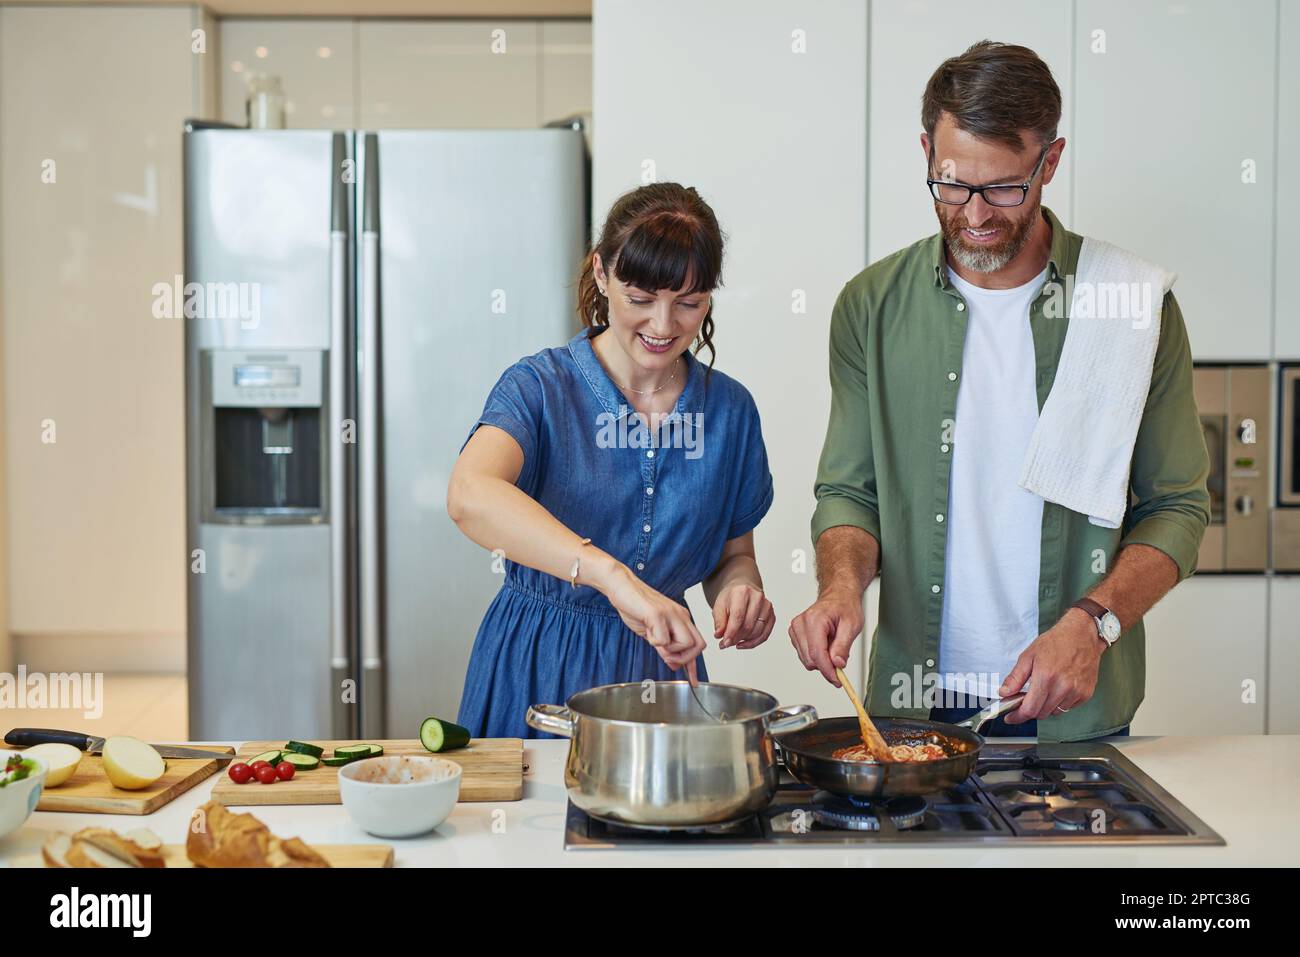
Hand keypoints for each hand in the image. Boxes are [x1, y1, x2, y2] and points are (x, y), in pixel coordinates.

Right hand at [602, 566, 705, 670]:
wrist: (621, 587)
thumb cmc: (635, 606)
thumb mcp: (653, 631)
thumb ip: (665, 647)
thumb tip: (674, 664)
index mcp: (681, 618)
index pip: (697, 644)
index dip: (694, 666)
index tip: (693, 681)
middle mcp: (680, 615)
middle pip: (698, 645)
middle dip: (684, 659)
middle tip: (666, 657)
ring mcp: (670, 614)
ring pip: (685, 643)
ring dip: (670, 650)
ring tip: (655, 641)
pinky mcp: (657, 614)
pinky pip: (663, 639)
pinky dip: (655, 642)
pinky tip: (647, 632)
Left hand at [712, 583, 773, 649]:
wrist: (742, 590)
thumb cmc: (730, 598)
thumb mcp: (719, 606)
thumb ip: (719, 621)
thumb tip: (719, 635)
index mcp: (742, 592)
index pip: (738, 616)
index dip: (731, 632)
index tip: (725, 643)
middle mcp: (757, 597)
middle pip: (748, 625)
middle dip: (736, 638)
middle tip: (725, 644)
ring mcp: (767, 606)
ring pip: (757, 632)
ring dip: (744, 641)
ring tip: (733, 641)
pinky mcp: (772, 615)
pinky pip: (764, 635)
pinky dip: (753, 642)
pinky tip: (743, 643)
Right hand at [788, 590, 862, 685]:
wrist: (838, 596)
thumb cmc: (845, 606)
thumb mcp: (852, 625)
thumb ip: (843, 646)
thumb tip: (837, 664)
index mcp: (814, 620)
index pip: (817, 653)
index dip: (828, 671)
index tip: (838, 681)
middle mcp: (801, 624)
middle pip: (810, 659)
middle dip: (826, 666)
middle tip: (840, 661)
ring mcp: (795, 629)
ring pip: (806, 659)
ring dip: (821, 660)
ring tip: (833, 645)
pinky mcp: (795, 634)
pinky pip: (804, 655)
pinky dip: (816, 656)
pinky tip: (825, 645)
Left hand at [999, 608, 1105, 722]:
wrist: (1082, 635)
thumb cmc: (1056, 642)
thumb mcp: (1028, 656)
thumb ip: (1015, 677)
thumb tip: (1004, 693)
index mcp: (1046, 677)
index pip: (1029, 709)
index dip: (1017, 716)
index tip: (1011, 718)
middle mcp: (1063, 687)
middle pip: (1041, 713)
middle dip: (1029, 710)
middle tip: (1024, 699)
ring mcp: (1076, 692)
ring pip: (1054, 712)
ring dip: (1045, 707)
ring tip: (1043, 689)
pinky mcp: (1086, 694)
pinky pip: (1068, 708)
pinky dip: (1059, 703)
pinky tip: (1057, 689)